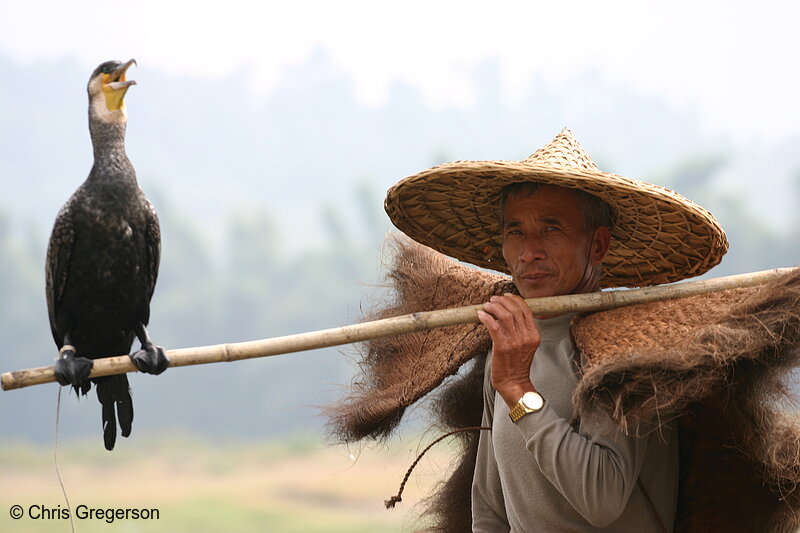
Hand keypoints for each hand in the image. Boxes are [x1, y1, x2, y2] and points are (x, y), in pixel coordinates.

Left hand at [477, 294, 539, 408]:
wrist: (514, 383)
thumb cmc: (517, 364)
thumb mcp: (526, 345)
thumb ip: (521, 330)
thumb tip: (506, 313)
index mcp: (534, 335)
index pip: (526, 310)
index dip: (515, 300)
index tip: (505, 296)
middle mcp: (526, 337)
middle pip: (515, 309)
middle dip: (502, 301)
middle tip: (492, 300)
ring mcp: (515, 342)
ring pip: (504, 315)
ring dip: (493, 307)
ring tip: (486, 306)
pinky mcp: (502, 347)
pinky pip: (493, 326)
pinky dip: (486, 317)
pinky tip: (480, 315)